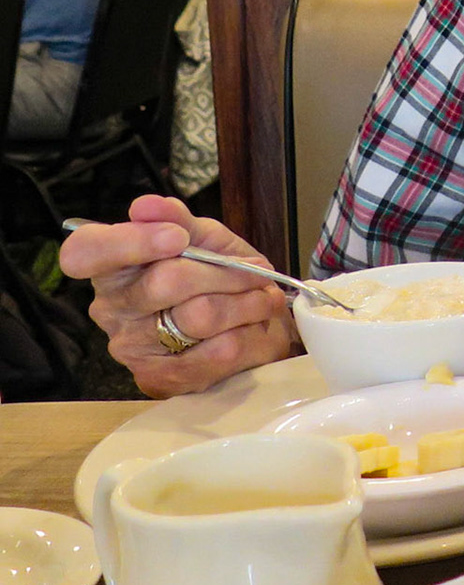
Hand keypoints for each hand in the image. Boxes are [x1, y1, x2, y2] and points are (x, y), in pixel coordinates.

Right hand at [58, 194, 296, 396]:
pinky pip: (219, 351)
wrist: (251, 327)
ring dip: (244, 303)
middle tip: (254, 272)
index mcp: (111, 268)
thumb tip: (146, 205)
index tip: (177, 238)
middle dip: (224, 272)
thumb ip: (177, 219)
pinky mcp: (164, 378)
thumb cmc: (219, 278)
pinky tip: (251, 326)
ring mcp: (133, 348)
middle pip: (166, 282)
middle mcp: (111, 309)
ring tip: (259, 298)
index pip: (84, 253)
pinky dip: (249, 333)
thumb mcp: (204, 238)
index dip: (130, 242)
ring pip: (200, 316)